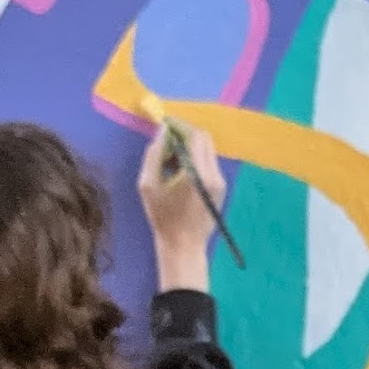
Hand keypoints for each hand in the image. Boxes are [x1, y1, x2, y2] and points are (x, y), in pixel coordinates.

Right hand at [139, 122, 225, 295]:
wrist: (184, 245)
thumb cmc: (162, 217)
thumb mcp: (148, 185)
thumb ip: (154, 155)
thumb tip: (162, 132)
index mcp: (198, 174)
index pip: (195, 136)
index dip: (180, 125)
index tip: (165, 123)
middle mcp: (214, 175)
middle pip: (205, 139)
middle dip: (185, 133)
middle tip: (166, 140)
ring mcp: (220, 181)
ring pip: (207, 150)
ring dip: (188, 147)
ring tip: (169, 160)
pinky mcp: (221, 187)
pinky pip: (208, 163)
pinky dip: (194, 159)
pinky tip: (178, 172)